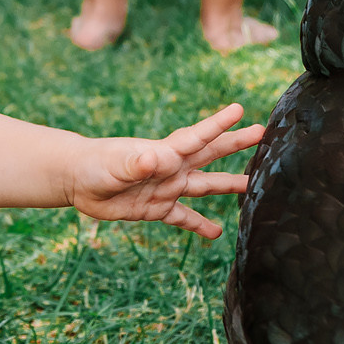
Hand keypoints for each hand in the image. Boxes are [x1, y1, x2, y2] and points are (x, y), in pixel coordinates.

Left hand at [67, 103, 265, 238]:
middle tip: (264, 134)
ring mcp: (167, 188)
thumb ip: (137, 163)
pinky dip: (199, 225)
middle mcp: (172, 168)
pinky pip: (184, 218)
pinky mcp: (157, 208)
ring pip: (205, 187)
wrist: (78, 180)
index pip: (198, 137)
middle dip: (236, 144)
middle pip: (211, 155)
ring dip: (229, 186)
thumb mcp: (116, 165)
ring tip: (254, 187)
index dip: (219, 125)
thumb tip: (156, 160)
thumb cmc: (96, 165)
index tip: (240, 111)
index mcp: (165, 153)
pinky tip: (217, 233)